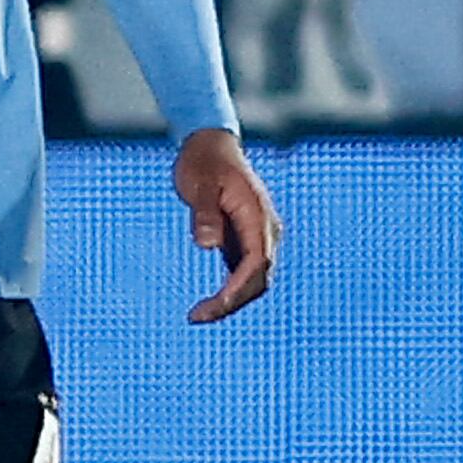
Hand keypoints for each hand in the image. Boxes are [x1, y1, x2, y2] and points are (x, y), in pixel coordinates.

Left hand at [174, 126, 278, 322]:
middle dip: (232, 301)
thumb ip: (204, 214)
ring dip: (231, 300)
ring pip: (254, 279)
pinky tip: (208, 303)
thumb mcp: (199, 183)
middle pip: (259, 278)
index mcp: (258, 217)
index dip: (239, 287)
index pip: (257, 262)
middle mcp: (265, 230)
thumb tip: (207, 245)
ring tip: (198, 315)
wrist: (210, 145)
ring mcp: (257, 236)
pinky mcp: (244, 240)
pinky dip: (229, 290)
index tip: (215, 306)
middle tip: (197, 317)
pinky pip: (243, 272)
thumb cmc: (203, 162)